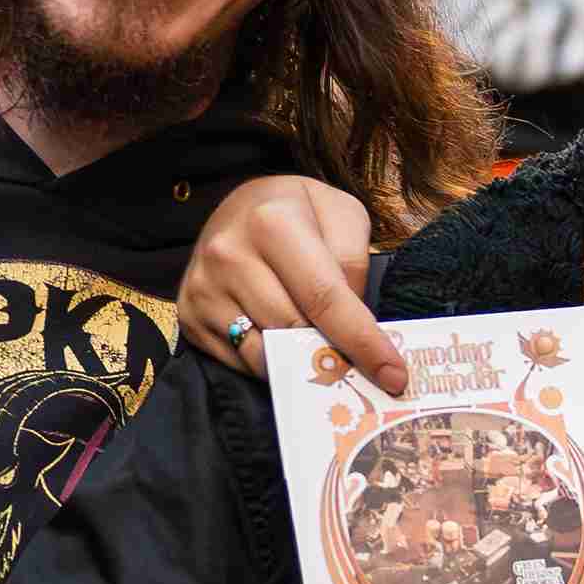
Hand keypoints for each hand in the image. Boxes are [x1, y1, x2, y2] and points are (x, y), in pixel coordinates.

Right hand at [179, 170, 391, 390]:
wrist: (236, 206)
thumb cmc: (296, 211)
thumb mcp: (340, 213)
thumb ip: (354, 261)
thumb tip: (356, 321)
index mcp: (271, 223)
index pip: (325, 299)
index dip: (363, 342)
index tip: (393, 376)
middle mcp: (229, 255)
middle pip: (293, 331)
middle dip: (332, 355)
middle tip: (362, 369)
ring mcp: (203, 288)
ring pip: (264, 354)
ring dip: (299, 362)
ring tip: (321, 353)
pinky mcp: (190, 316)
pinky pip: (239, 361)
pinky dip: (270, 362)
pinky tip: (284, 345)